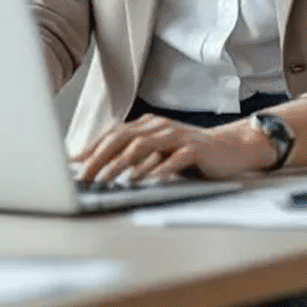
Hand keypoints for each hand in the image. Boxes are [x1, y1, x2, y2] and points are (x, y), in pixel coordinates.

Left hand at [72, 114, 274, 184]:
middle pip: (122, 139)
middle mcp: (158, 127)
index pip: (113, 135)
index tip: (74, 165)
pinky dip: (155, 170)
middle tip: (83, 176)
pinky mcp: (194, 148)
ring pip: (142, 146)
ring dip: (121, 164)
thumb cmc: (191, 153)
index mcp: (147, 126)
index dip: (91, 149)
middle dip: (99, 158)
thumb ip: (134, 158)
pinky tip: (142, 180)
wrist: (232, 147)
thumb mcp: (158, 154)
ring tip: (106, 179)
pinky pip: (171, 159)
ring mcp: (176, 135)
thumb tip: (101, 170)